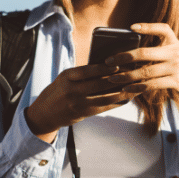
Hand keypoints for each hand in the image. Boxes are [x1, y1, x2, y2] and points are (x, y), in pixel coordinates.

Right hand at [25, 63, 143, 142]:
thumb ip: (82, 73)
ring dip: (121, 92)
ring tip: (134, 86)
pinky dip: (116, 102)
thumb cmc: (58, 90)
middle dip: (116, 79)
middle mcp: (71, 90)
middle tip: (131, 73)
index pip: (87, 71)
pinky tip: (126, 97)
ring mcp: (78, 104)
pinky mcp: (83, 113)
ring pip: (104, 97)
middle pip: (98, 84)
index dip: (103, 68)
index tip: (116, 64)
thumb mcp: (65, 78)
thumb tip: (108, 67)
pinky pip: (104, 107)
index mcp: (66, 77)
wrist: (44, 113)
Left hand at [104, 23, 178, 110]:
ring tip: (112, 78)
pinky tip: (127, 89)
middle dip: (123, 57)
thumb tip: (132, 54)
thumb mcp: (176, 54)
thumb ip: (160, 51)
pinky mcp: (176, 81)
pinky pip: (152, 84)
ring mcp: (176, 67)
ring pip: (145, 71)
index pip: (162, 29)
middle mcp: (175, 52)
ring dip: (126, 76)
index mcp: (174, 42)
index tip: (132, 28)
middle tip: (108, 61)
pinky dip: (137, 87)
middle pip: (144, 53)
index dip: (147, 27)